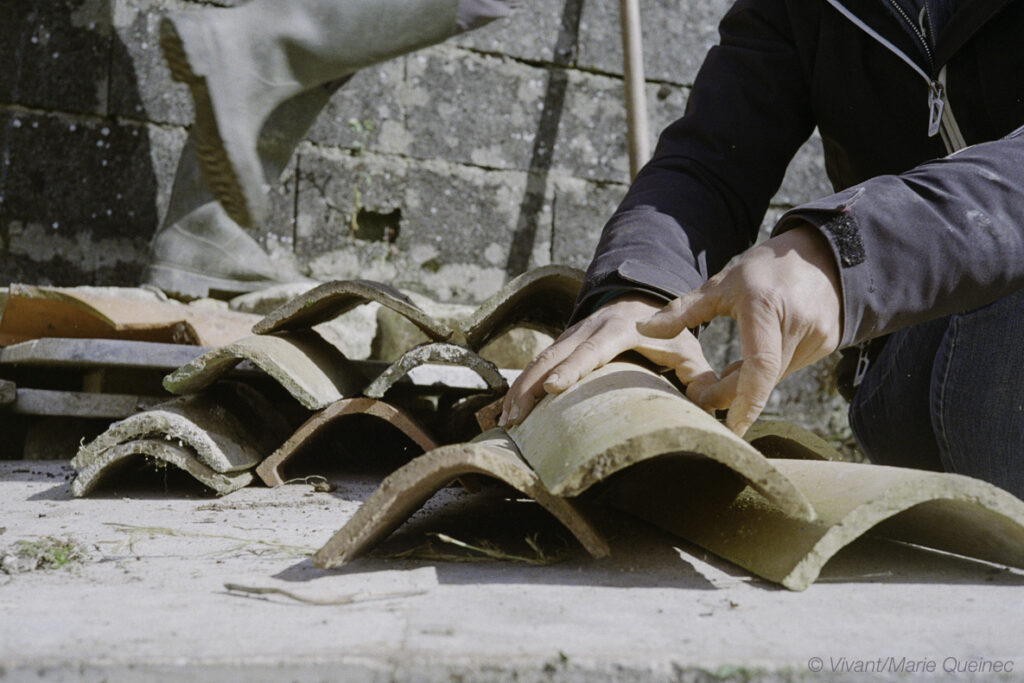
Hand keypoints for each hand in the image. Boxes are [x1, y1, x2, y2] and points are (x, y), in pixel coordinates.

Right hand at [499, 293, 718, 426]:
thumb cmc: (666, 331)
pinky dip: (522, 385)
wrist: (641, 298)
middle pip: (555, 356)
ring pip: (540, 360)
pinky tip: (510, 411)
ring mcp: (571, 333)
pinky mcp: (561, 342)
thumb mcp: (686, 348)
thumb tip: (709, 403)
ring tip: (508, 419)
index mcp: (619, 329)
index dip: (573, 368)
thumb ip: (699, 374)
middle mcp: (589, 328)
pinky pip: (537, 363)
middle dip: (533, 386)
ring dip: (522, 388)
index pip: (593, 349)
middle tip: (517, 417)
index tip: (555, 388)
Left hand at [637, 224, 842, 435]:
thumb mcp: (722, 283)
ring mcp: (817, 338)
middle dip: (728, 395)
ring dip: (746, 384)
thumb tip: (642, 329)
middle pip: (760, 379)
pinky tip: (749, 366)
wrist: (825, 254)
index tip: (731, 428)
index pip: (759, 366)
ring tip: (720, 377)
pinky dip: (764, 374)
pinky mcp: (826, 346)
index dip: (745, 401)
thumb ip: (682, 311)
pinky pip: (787, 369)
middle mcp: (796, 325)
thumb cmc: (766, 269)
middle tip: (697, 397)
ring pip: (773, 377)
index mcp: (765, 306)